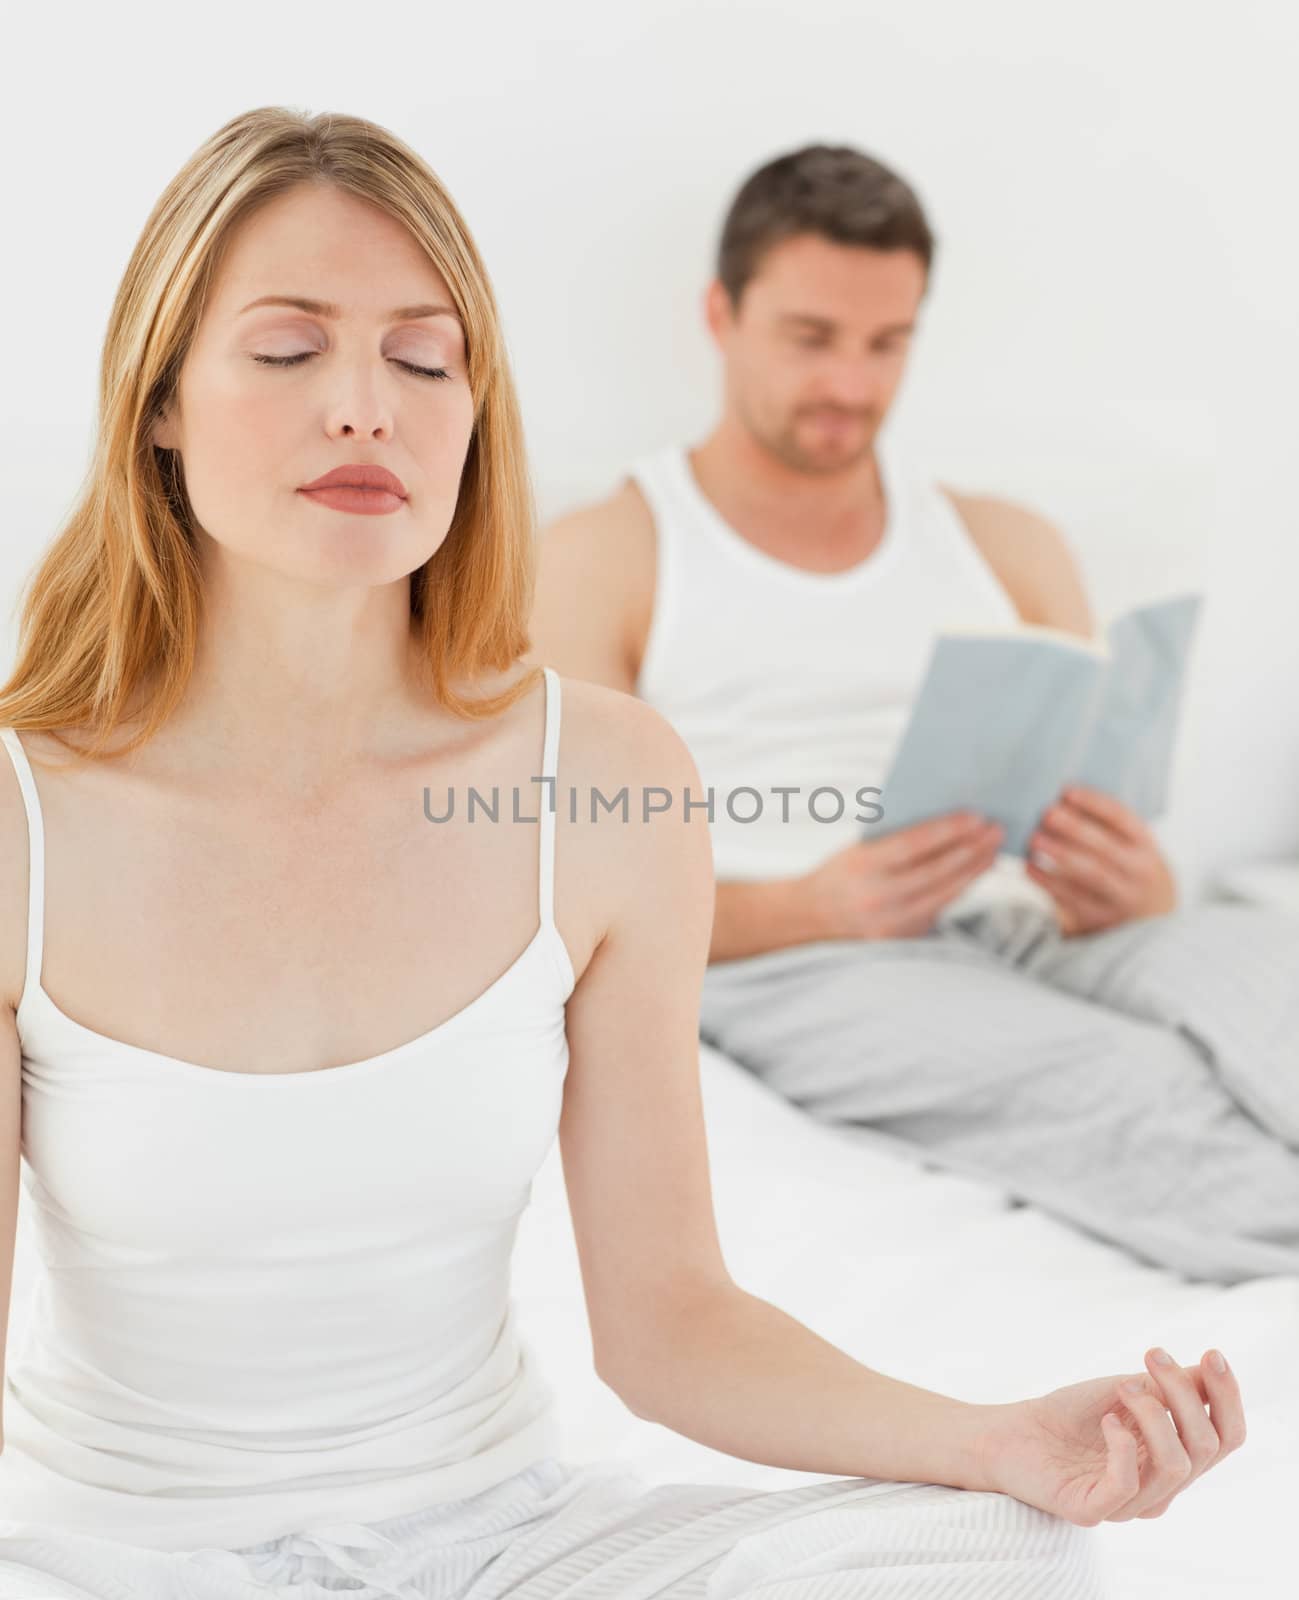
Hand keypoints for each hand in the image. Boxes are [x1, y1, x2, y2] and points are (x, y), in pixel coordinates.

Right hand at [802, 812, 1003, 940]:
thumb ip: (895, 838)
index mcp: (862, 866)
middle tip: (995, 829)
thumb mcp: (858, 848)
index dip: (947, 829)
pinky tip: (975, 872)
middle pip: (937, 871)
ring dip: (974, 870)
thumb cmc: (840, 873)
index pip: (913, 844)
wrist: (813, 917)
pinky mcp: (903, 937)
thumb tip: (946, 822)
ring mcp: (892, 922)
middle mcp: (877, 897)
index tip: (975, 815)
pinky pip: (940, 910)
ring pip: (945, 894)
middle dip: (971, 848)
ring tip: (993, 849)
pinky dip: (960, 889)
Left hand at [976, 1347, 1245, 1526]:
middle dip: (1186, 1394)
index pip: (1226, 1438)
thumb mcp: (1127, 1390)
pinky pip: (1127, 1483)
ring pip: (1176, 1466)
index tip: (1212, 1354)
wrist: (1012, 1431)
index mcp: (1175, 1460)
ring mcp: (1129, 1505)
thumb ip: (1169, 1387)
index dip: (1228, 1398)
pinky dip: (1124, 1444)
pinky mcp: (1092, 1510)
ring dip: (1154, 1413)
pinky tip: (1107, 1420)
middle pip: (1207, 1448)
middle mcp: (1160, 1488)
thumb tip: (1210, 1369)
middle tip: (1151, 1354)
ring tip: (1122, 1386)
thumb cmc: (1072, 1413)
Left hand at [1026, 786, 1176, 935]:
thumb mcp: (1134, 850)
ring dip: (1059, 854)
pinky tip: (1030, 866)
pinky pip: (1070, 898)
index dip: (1094, 804)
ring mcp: (1119, 898)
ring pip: (1088, 874)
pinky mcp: (1097, 918)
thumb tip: (1063, 800)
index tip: (1067, 792)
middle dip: (1074, 829)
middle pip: (1104, 848)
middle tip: (1047, 814)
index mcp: (1147, 848)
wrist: (1150, 923)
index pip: (1122, 819)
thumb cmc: (1131, 872)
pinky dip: (1047, 881)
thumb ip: (1107, 829)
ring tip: (1034, 839)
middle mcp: (1138, 874)